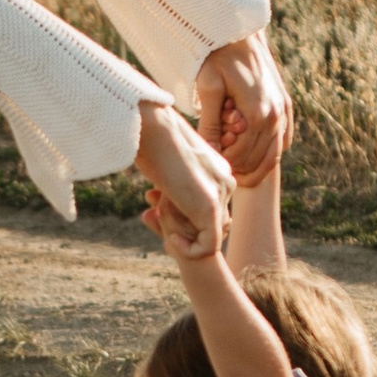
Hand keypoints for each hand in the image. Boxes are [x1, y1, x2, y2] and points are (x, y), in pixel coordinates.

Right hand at [135, 98, 231, 251]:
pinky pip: (207, 246)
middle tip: (157, 220)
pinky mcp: (210, 207)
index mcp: (218, 170)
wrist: (151, 127)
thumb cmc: (150, 139)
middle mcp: (226, 181)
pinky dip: (187, 249)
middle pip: (215, 224)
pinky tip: (168, 237)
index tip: (158, 212)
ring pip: (210, 234)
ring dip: (184, 237)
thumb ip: (174, 184)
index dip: (186, 219)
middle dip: (187, 231)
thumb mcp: (167, 164)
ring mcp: (221, 194)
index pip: (213, 208)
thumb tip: (164, 201)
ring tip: (160, 219)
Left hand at [196, 33, 290, 184]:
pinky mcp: (286, 105)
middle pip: (260, 160)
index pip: (242, 157)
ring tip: (234, 163)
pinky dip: (269, 151)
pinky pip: (283, 140)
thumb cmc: (218, 57)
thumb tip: (210, 153)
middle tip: (220, 162)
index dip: (225, 163)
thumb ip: (210, 124)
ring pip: (274, 154)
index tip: (210, 158)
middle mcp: (277, 115)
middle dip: (240, 167)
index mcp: (258, 113)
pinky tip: (251, 150)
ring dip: (255, 165)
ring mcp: (284, 110)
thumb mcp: (208, 89)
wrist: (239, 32)